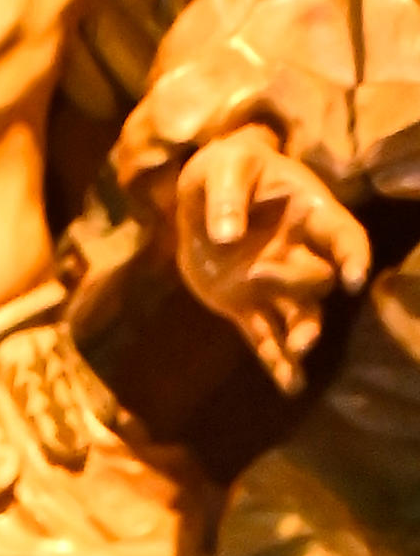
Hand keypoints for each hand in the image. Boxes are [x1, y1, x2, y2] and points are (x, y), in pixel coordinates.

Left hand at [173, 127, 370, 392]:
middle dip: (301, 289)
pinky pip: (265, 337)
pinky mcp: (245, 305)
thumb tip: (226, 238)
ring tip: (299, 355)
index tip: (354, 278)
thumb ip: (227, 198)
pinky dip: (275, 362)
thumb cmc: (225, 169)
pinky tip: (290, 386)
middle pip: (317, 281)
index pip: (342, 236)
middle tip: (261, 277)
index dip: (352, 256)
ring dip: (302, 335)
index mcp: (307, 213)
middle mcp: (298, 253)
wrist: (202, 193)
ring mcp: (273, 282)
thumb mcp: (224, 169)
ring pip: (299, 315)